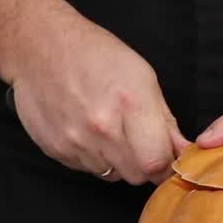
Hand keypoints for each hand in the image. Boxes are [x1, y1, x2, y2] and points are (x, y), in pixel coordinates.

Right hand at [8, 5, 188, 184]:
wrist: (39, 46)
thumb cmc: (94, 54)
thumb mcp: (142, 76)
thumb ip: (164, 120)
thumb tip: (183, 151)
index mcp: (130, 103)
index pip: (157, 162)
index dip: (165, 163)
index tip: (163, 155)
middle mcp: (102, 126)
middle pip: (136, 175)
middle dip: (143, 163)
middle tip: (137, 141)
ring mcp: (75, 140)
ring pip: (111, 174)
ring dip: (116, 160)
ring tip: (108, 129)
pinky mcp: (55, 149)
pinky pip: (85, 168)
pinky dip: (92, 156)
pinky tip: (86, 130)